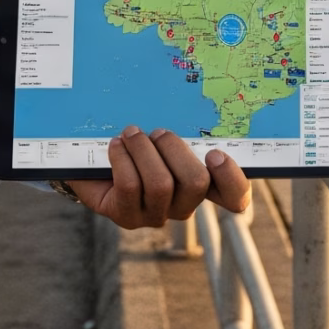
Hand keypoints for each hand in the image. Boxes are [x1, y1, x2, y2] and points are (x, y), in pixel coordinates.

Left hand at [69, 127, 249, 228]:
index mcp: (202, 185)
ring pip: (161, 184)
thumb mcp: (162, 139)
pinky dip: (122, 158)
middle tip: (159, 132)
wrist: (93, 163)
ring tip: (131, 133)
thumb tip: (187, 111)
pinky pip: (130, 186)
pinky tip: (116, 145)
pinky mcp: (127, 216)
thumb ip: (181, 133)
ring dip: (144, 149)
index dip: (231, 178)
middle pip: (196, 183)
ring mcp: (156, 215)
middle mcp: (183, 205)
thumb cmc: (137, 147)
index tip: (214, 153)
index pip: (234, 197)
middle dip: (174, 148)